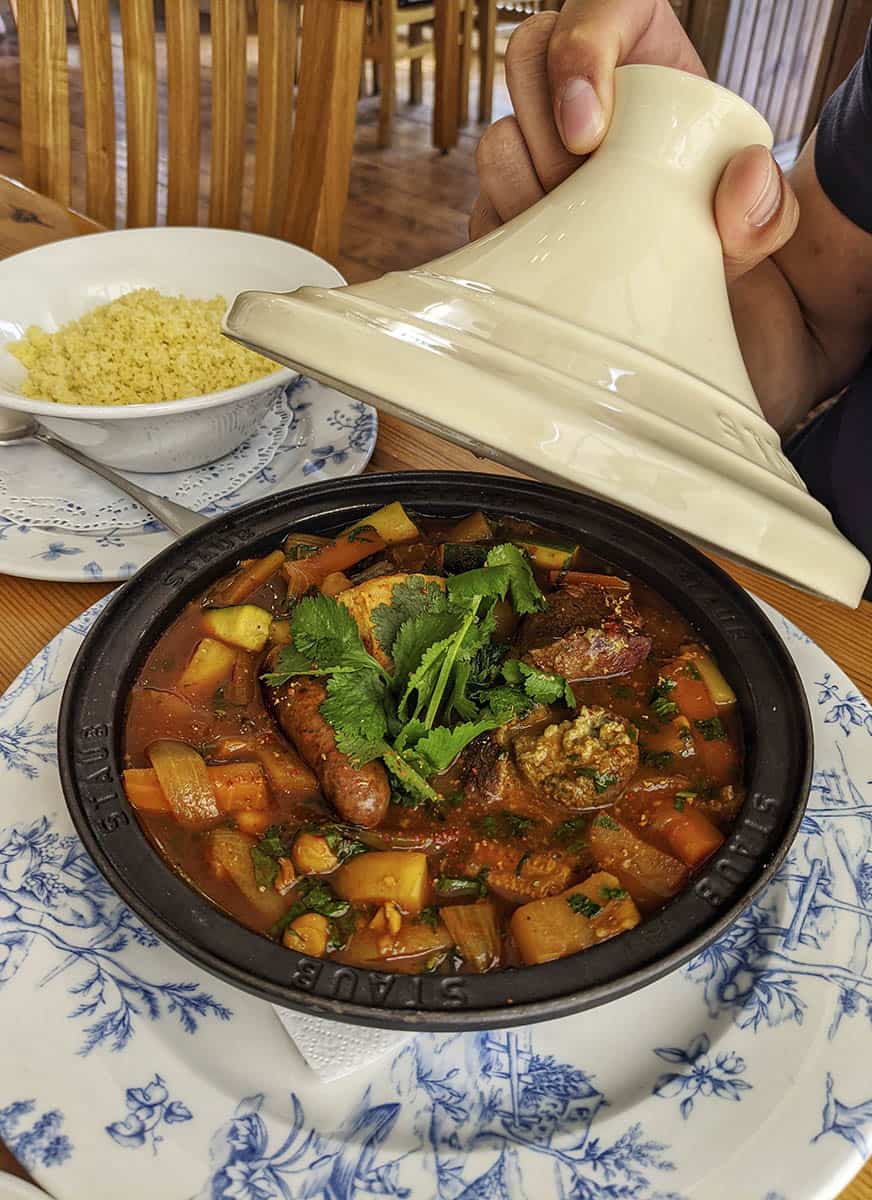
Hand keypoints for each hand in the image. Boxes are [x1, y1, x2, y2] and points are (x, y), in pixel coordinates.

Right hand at [470, 0, 797, 285]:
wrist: (679, 279)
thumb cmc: (715, 231)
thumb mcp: (757, 219)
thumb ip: (766, 203)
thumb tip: (744, 177)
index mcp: (640, 49)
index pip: (596, 6)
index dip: (579, 56)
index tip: (588, 137)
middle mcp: (577, 82)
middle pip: (526, 58)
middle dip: (548, 140)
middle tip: (586, 194)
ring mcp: (533, 140)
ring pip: (496, 139)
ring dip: (527, 194)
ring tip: (573, 231)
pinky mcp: (508, 199)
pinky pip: (483, 209)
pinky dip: (512, 240)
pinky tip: (547, 259)